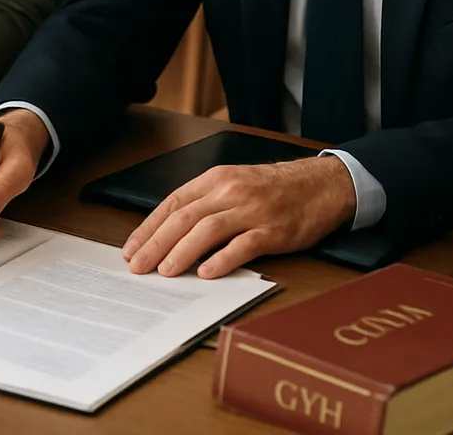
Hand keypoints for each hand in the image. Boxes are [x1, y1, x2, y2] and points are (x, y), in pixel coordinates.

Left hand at [121, 156, 356, 278]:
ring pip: (207, 230)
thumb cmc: (273, 188)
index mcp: (215, 179)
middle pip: (184, 218)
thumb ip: (205, 203)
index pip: (172, 203)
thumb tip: (170, 232)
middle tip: (137, 266)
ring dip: (182, 252)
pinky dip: (223, 260)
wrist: (320, 184)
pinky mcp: (274, 230)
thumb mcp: (234, 184)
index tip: (131, 249)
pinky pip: (244, 246)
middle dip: (156, 243)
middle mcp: (229, 191)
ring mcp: (252, 210)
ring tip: (164, 272)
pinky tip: (207, 273)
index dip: (148, 227)